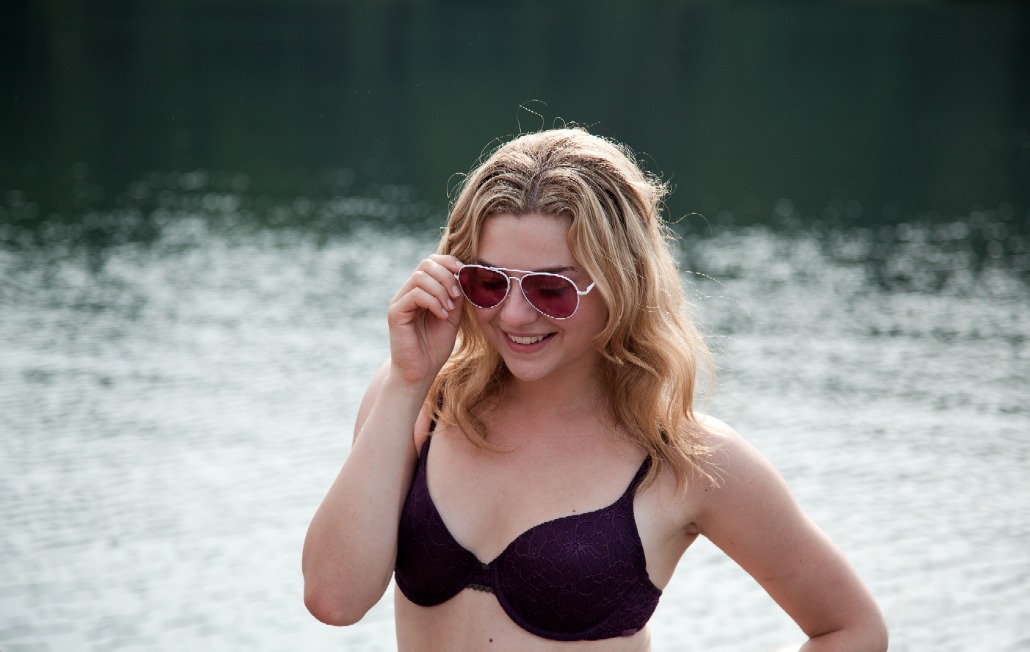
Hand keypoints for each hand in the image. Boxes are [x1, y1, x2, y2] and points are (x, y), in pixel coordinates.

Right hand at [386, 254, 463, 385]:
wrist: (420, 373)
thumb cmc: (434, 347)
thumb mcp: (452, 317)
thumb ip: (456, 296)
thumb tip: (464, 276)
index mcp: (421, 291)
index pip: (431, 262)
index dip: (449, 262)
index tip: (465, 273)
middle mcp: (407, 292)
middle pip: (425, 264)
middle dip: (447, 275)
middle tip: (458, 295)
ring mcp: (399, 301)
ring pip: (420, 277)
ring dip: (441, 290)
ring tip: (450, 309)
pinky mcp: (395, 313)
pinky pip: (415, 295)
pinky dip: (434, 302)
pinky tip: (442, 315)